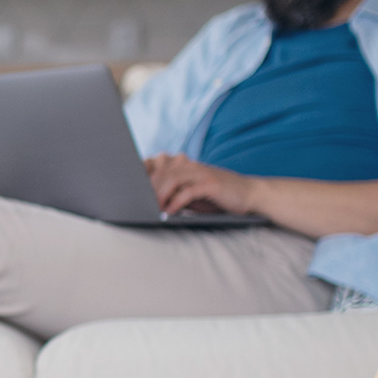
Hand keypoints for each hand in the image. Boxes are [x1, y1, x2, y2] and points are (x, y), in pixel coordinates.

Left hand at [144, 154, 260, 216]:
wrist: (249, 194)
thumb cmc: (217, 197)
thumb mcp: (192, 194)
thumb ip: (173, 193)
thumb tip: (149, 202)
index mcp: (184, 166)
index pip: (157, 165)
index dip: (141, 173)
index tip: (128, 188)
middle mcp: (191, 166)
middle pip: (161, 172)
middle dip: (147, 189)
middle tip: (137, 204)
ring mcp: (201, 173)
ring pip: (172, 179)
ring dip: (159, 195)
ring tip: (152, 209)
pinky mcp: (211, 184)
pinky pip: (189, 191)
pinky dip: (176, 202)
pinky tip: (169, 212)